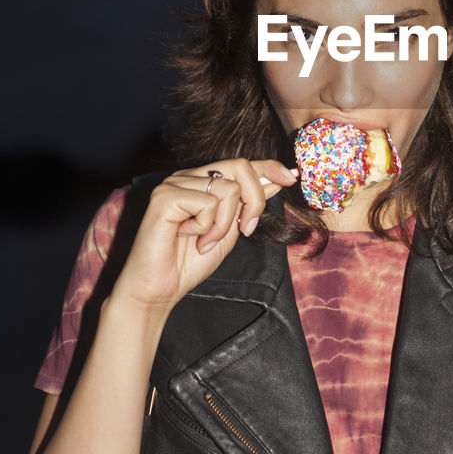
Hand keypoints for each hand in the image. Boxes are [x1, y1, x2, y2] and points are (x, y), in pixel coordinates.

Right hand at [111, 159, 297, 314]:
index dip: (268, 167)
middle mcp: (188, 176)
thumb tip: (277, 179)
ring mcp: (175, 183)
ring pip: (228, 189)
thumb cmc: (190, 262)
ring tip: (204, 241)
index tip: (292, 176)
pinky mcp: (165, 195)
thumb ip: (247, 204)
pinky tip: (188, 237)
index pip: (241, 164)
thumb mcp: (230, 229)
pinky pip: (208, 203)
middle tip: (245, 230)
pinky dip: (207, 227)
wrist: (160, 289)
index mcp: (202, 182)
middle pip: (240, 167)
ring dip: (224, 225)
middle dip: (255, 200)